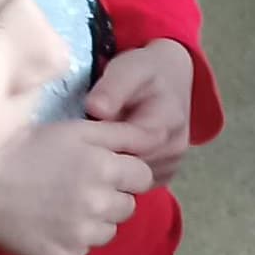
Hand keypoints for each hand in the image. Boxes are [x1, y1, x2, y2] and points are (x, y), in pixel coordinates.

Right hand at [0, 117, 161, 254]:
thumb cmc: (26, 149)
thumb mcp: (76, 130)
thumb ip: (124, 134)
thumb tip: (161, 136)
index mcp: (105, 169)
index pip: (143, 178)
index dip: (124, 172)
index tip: (100, 169)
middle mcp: (99, 205)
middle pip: (127, 207)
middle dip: (110, 197)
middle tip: (75, 186)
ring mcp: (81, 235)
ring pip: (107, 232)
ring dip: (93, 221)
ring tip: (59, 205)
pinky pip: (81, 251)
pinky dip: (70, 240)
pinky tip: (47, 223)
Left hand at [83, 37, 198, 171]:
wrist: (171, 78)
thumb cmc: (147, 73)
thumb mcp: (129, 69)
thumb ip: (112, 88)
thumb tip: (95, 108)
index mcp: (166, 125)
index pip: (126, 151)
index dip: (99, 145)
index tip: (80, 133)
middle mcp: (174, 150)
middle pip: (127, 169)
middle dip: (102, 157)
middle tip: (82, 139)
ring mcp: (170, 166)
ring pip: (130, 181)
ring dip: (110, 166)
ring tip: (96, 144)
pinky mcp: (163, 175)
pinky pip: (134, 185)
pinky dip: (118, 174)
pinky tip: (108, 154)